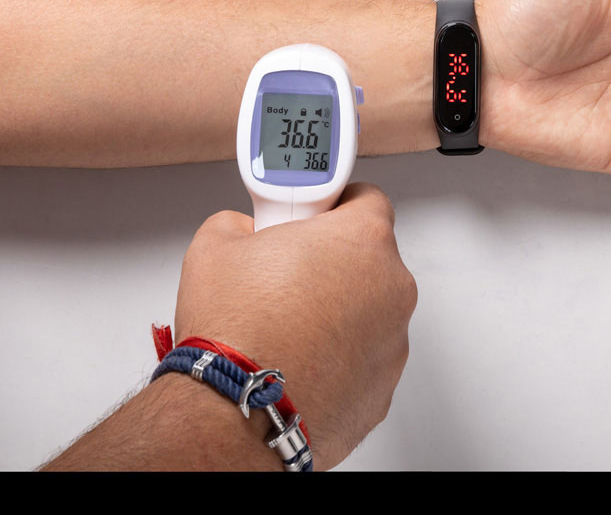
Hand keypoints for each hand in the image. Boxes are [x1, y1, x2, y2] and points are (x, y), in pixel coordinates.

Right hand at [173, 183, 415, 469]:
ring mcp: (393, 341)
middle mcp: (390, 288)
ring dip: (338, 313)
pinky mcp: (383, 387)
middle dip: (332, 263)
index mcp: (361, 240)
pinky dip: (339, 357)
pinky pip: (364, 358)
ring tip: (286, 326)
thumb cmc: (236, 334)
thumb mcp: (217, 246)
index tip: (313, 216)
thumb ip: (241, 223)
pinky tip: (298, 359)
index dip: (334, 205)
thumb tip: (242, 231)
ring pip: (369, 312)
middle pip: (369, 258)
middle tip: (288, 275)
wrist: (235, 412)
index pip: (366, 197)